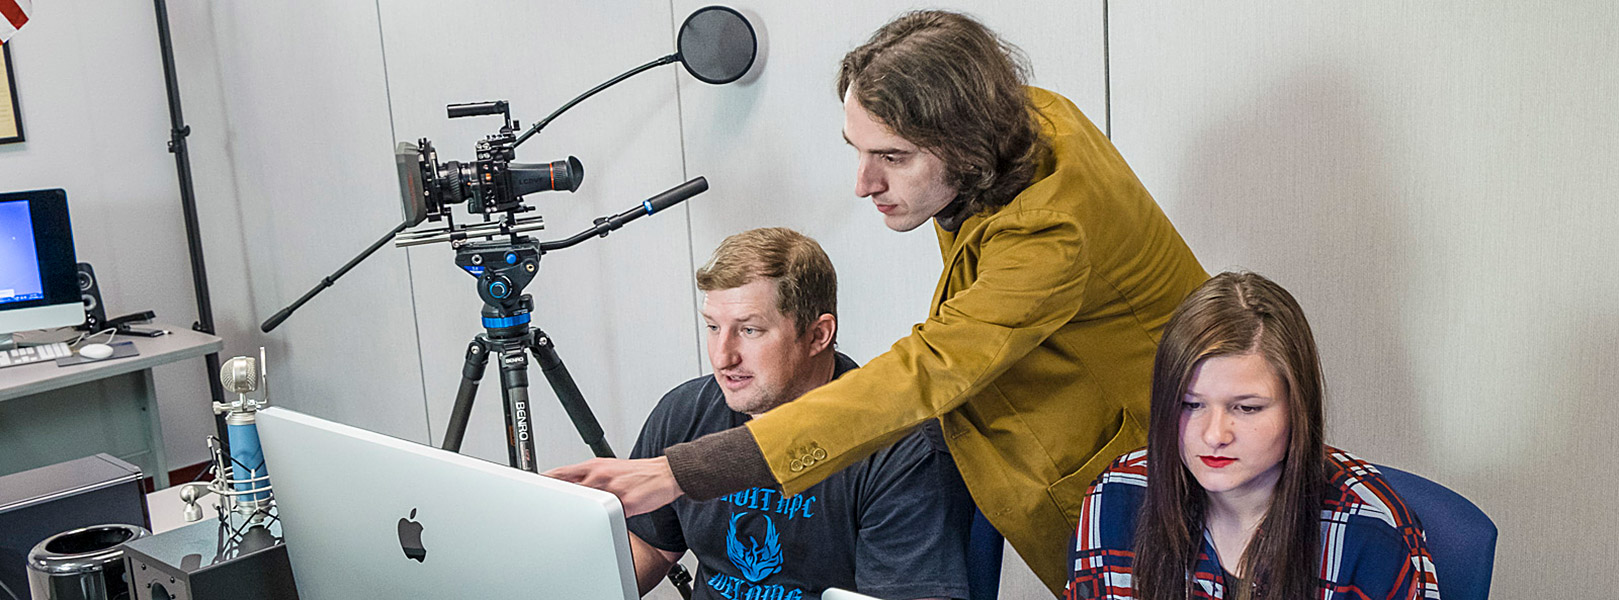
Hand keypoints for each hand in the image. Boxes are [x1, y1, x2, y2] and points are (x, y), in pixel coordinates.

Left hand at [543, 456, 684, 515]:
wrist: (665, 474)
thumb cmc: (637, 474)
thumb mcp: (610, 468)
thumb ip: (589, 477)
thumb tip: (570, 486)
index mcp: (595, 466)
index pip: (562, 473)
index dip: (545, 481)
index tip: (530, 489)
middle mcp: (600, 475)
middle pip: (569, 488)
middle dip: (556, 499)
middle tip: (543, 509)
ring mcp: (612, 489)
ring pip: (586, 502)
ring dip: (577, 512)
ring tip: (569, 522)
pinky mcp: (624, 503)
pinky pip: (607, 517)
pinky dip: (602, 523)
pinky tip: (599, 526)